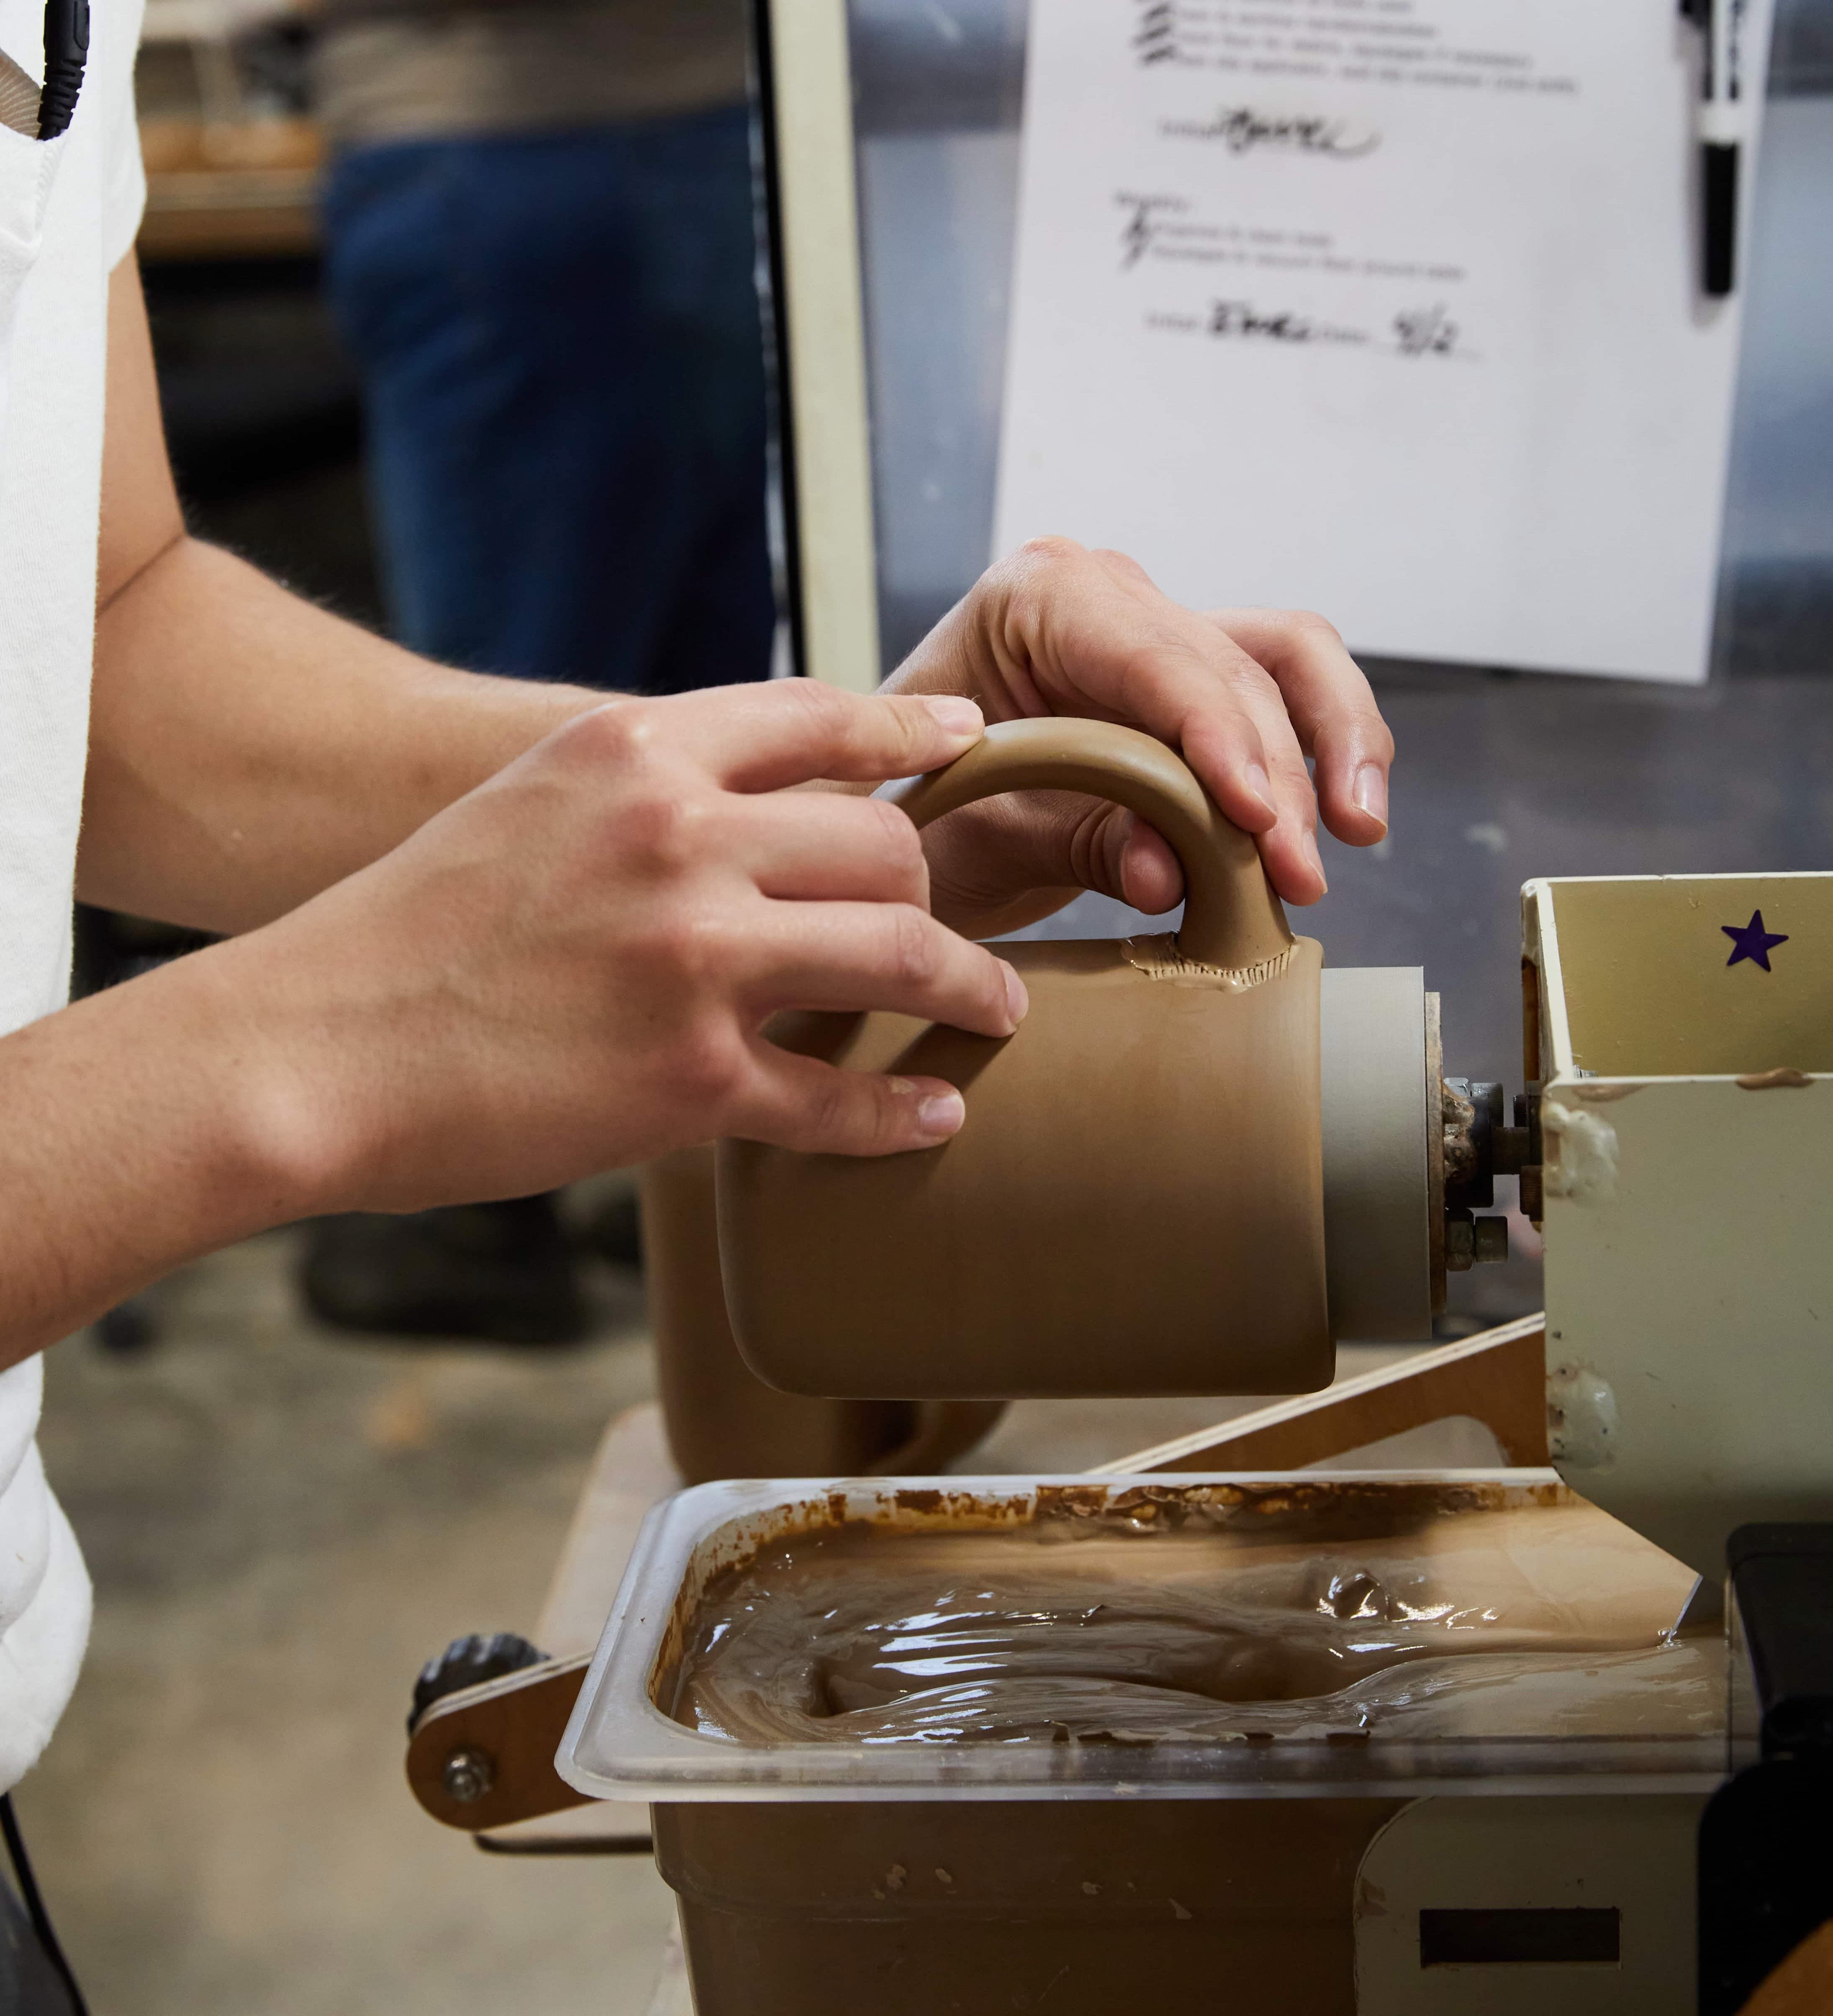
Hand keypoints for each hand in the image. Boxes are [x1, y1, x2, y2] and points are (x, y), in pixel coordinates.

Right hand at [197, 682, 1027, 1212]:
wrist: (311, 1046)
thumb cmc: (416, 926)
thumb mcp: (532, 801)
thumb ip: (651, 785)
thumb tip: (769, 798)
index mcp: (636, 753)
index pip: (817, 717)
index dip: (907, 728)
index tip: (963, 736)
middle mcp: (679, 839)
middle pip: (885, 843)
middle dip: (932, 891)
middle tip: (949, 932)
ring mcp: (692, 960)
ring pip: (900, 954)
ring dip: (966, 988)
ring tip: (991, 1009)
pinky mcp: (690, 1081)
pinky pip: (841, 1097)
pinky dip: (899, 1113)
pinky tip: (931, 1114)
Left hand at [884, 539, 1393, 937]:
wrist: (890, 826)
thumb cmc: (913, 816)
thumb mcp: (981, 837)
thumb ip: (1077, 842)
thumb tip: (1172, 873)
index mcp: (1038, 596)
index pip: (1156, 657)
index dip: (1218, 737)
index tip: (1254, 818)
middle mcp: (1108, 593)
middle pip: (1235, 665)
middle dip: (1281, 775)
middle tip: (1299, 875)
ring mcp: (1156, 632)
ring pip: (1287, 659)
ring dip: (1335, 746)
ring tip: (1357, 835)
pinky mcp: (1191, 684)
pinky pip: (1283, 697)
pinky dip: (1321, 756)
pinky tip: (1343, 822)